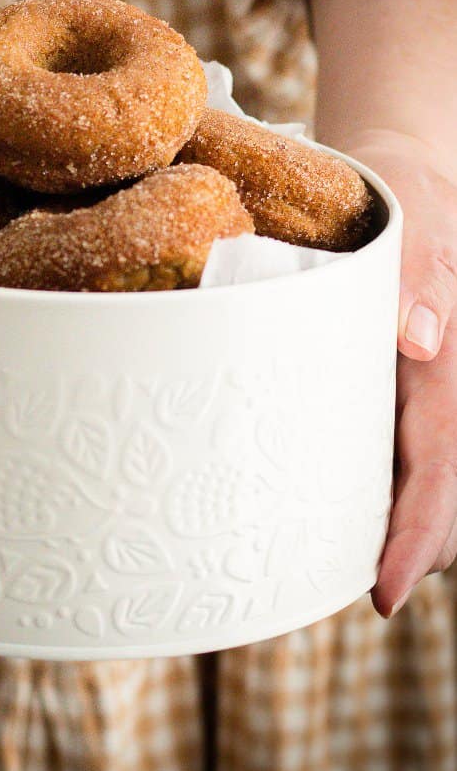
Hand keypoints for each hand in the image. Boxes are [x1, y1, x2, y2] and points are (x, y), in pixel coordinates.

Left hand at [347, 130, 456, 616]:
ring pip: (424, 481)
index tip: (387, 592)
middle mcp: (440, 386)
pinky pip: (399, 450)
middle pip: (442, 495)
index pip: (444, 462)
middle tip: (335, 589)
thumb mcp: (416, 216)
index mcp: (449, 362)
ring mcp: (423, 392)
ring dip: (393, 527)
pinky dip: (377, 490)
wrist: (404, 178)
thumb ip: (423, 271)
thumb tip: (417, 340)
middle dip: (408, 552)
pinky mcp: (399, 387)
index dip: (422, 533)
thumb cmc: (403, 195)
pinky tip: (330, 501)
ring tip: (326, 560)